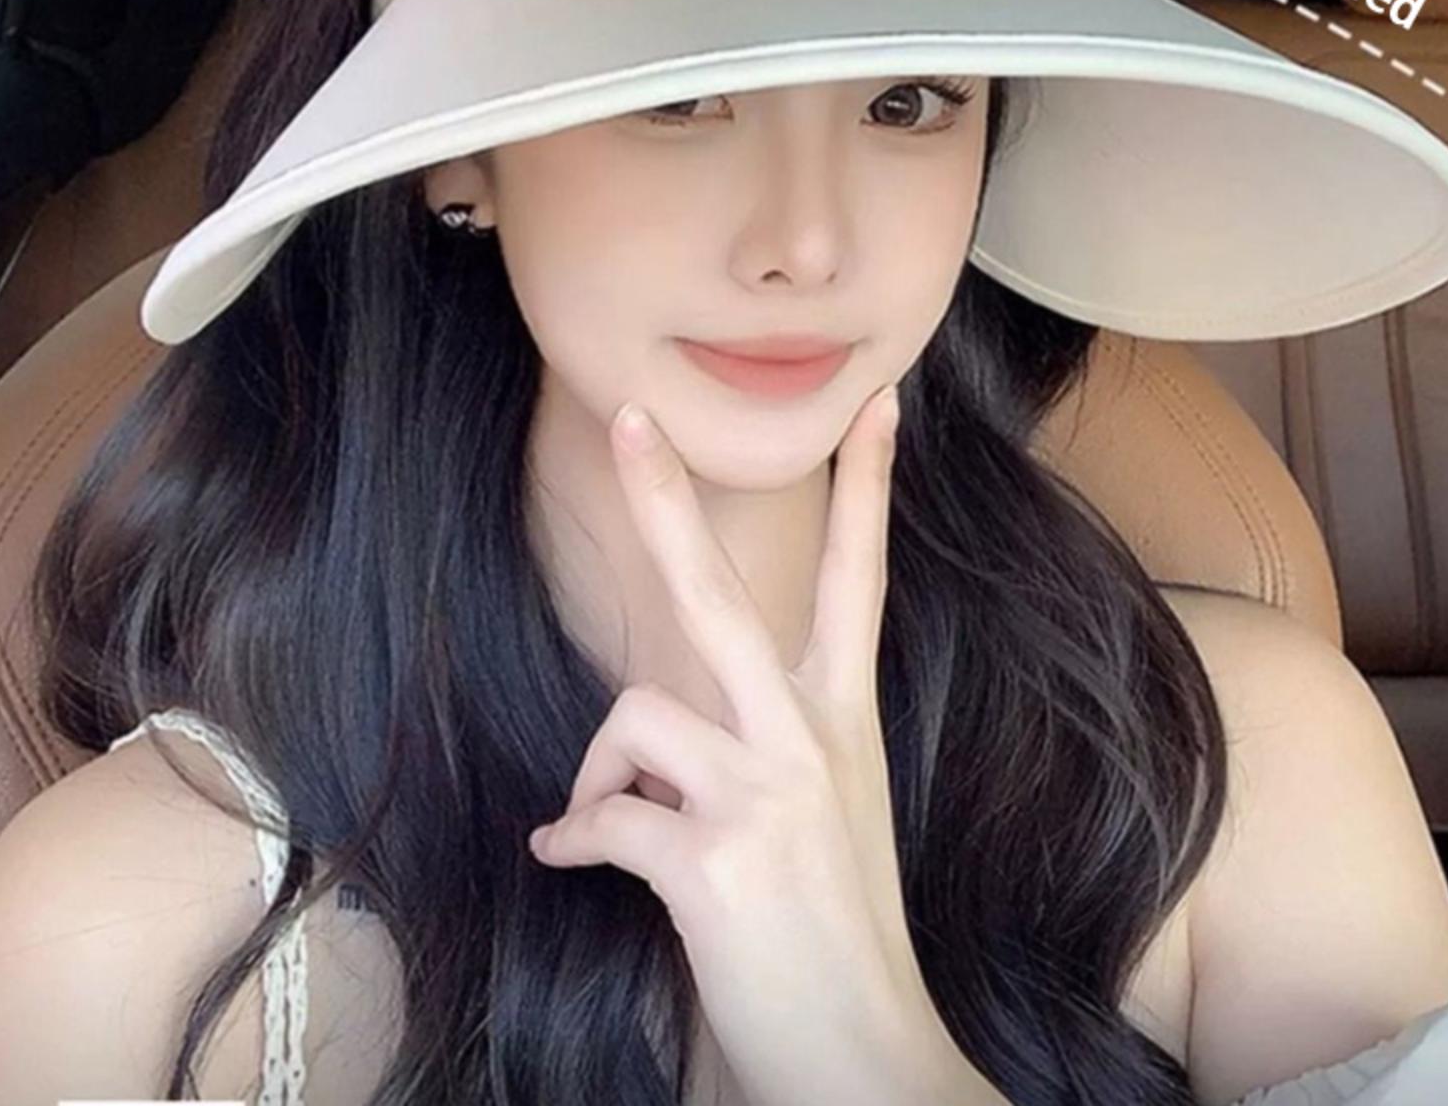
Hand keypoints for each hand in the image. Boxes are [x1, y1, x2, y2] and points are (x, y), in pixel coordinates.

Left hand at [525, 384, 986, 1105]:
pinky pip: (604, 820)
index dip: (870, 487)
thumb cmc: (837, 931)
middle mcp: (808, 736)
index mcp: (842, 717)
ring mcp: (764, 792)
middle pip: (720, 593)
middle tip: (629, 418)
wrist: (870, 1057)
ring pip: (635, 715)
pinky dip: (574, 837)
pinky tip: (571, 858)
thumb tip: (639, 743)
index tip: (877, 406)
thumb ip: (750, 749)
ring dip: (601, 773)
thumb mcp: (823, 811)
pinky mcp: (714, 860)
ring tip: (602, 818)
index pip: (860, 578)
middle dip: (665, 499)